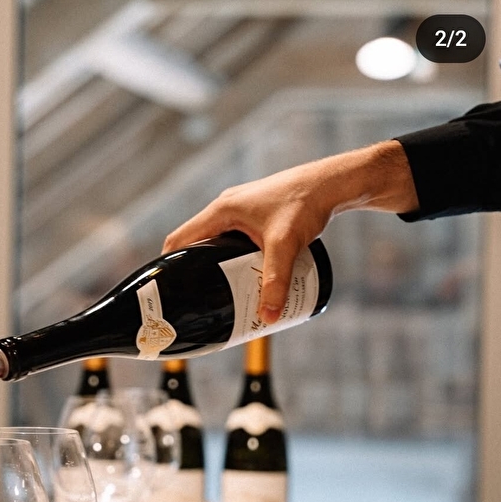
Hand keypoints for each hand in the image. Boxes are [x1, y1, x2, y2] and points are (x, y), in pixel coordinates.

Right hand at [163, 141, 417, 323]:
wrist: (332, 184)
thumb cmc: (306, 204)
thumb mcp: (286, 246)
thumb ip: (276, 281)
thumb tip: (269, 317)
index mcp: (221, 211)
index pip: (180, 240)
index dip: (169, 265)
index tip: (168, 291)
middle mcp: (225, 209)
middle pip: (195, 245)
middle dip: (194, 272)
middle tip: (197, 301)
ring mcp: (240, 211)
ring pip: (215, 243)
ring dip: (213, 267)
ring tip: (217, 295)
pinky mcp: (254, 216)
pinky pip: (232, 240)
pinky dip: (230, 258)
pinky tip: (241, 277)